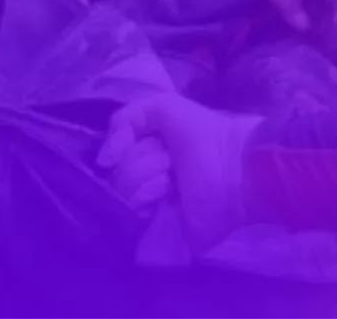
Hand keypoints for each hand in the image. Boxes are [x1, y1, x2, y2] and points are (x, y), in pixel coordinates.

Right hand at [99, 93, 260, 249]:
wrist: (233, 165)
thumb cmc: (203, 133)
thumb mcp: (161, 107)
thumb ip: (123, 121)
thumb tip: (103, 161)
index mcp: (146, 154)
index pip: (112, 154)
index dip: (123, 144)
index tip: (147, 140)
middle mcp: (144, 181)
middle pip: (115, 172)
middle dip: (141, 158)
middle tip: (168, 159)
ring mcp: (150, 207)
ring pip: (120, 191)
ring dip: (146, 175)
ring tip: (171, 175)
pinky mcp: (158, 229)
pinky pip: (131, 215)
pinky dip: (146, 196)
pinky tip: (167, 193)